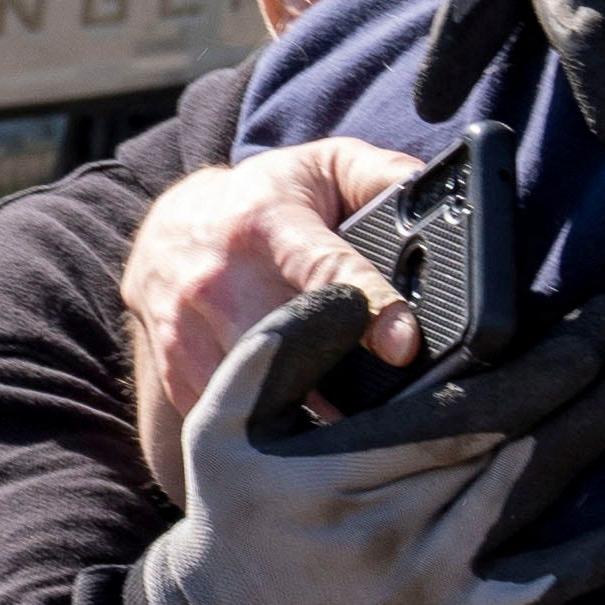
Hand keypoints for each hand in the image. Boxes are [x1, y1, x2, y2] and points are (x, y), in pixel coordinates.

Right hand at [127, 139, 424, 455]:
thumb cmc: (262, 200)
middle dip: (336, 381)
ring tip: (343, 437)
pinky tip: (289, 432)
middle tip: (383, 418)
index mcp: (267, 225)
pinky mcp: (175, 367)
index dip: (367, 308)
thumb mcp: (322, 167)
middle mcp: (220, 277)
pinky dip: (259, 430)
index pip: (322, 270)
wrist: (170, 227)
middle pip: (285, 346)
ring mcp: (188, 328)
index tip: (403, 347)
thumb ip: (381, 175)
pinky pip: (223, 413)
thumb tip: (433, 191)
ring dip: (299, 416)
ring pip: (251, 391)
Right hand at [129, 280, 604, 604]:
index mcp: (338, 468)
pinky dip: (587, 568)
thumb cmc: (238, 508)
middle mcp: (385, 527)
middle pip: (504, 443)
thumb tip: (360, 302)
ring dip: (591, 443)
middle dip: (576, 379)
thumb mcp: (223, 417)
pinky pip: (528, 599)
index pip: (455, 406)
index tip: (572, 316)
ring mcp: (421, 585)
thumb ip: (280, 347)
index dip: (527, 359)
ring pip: (523, 502)